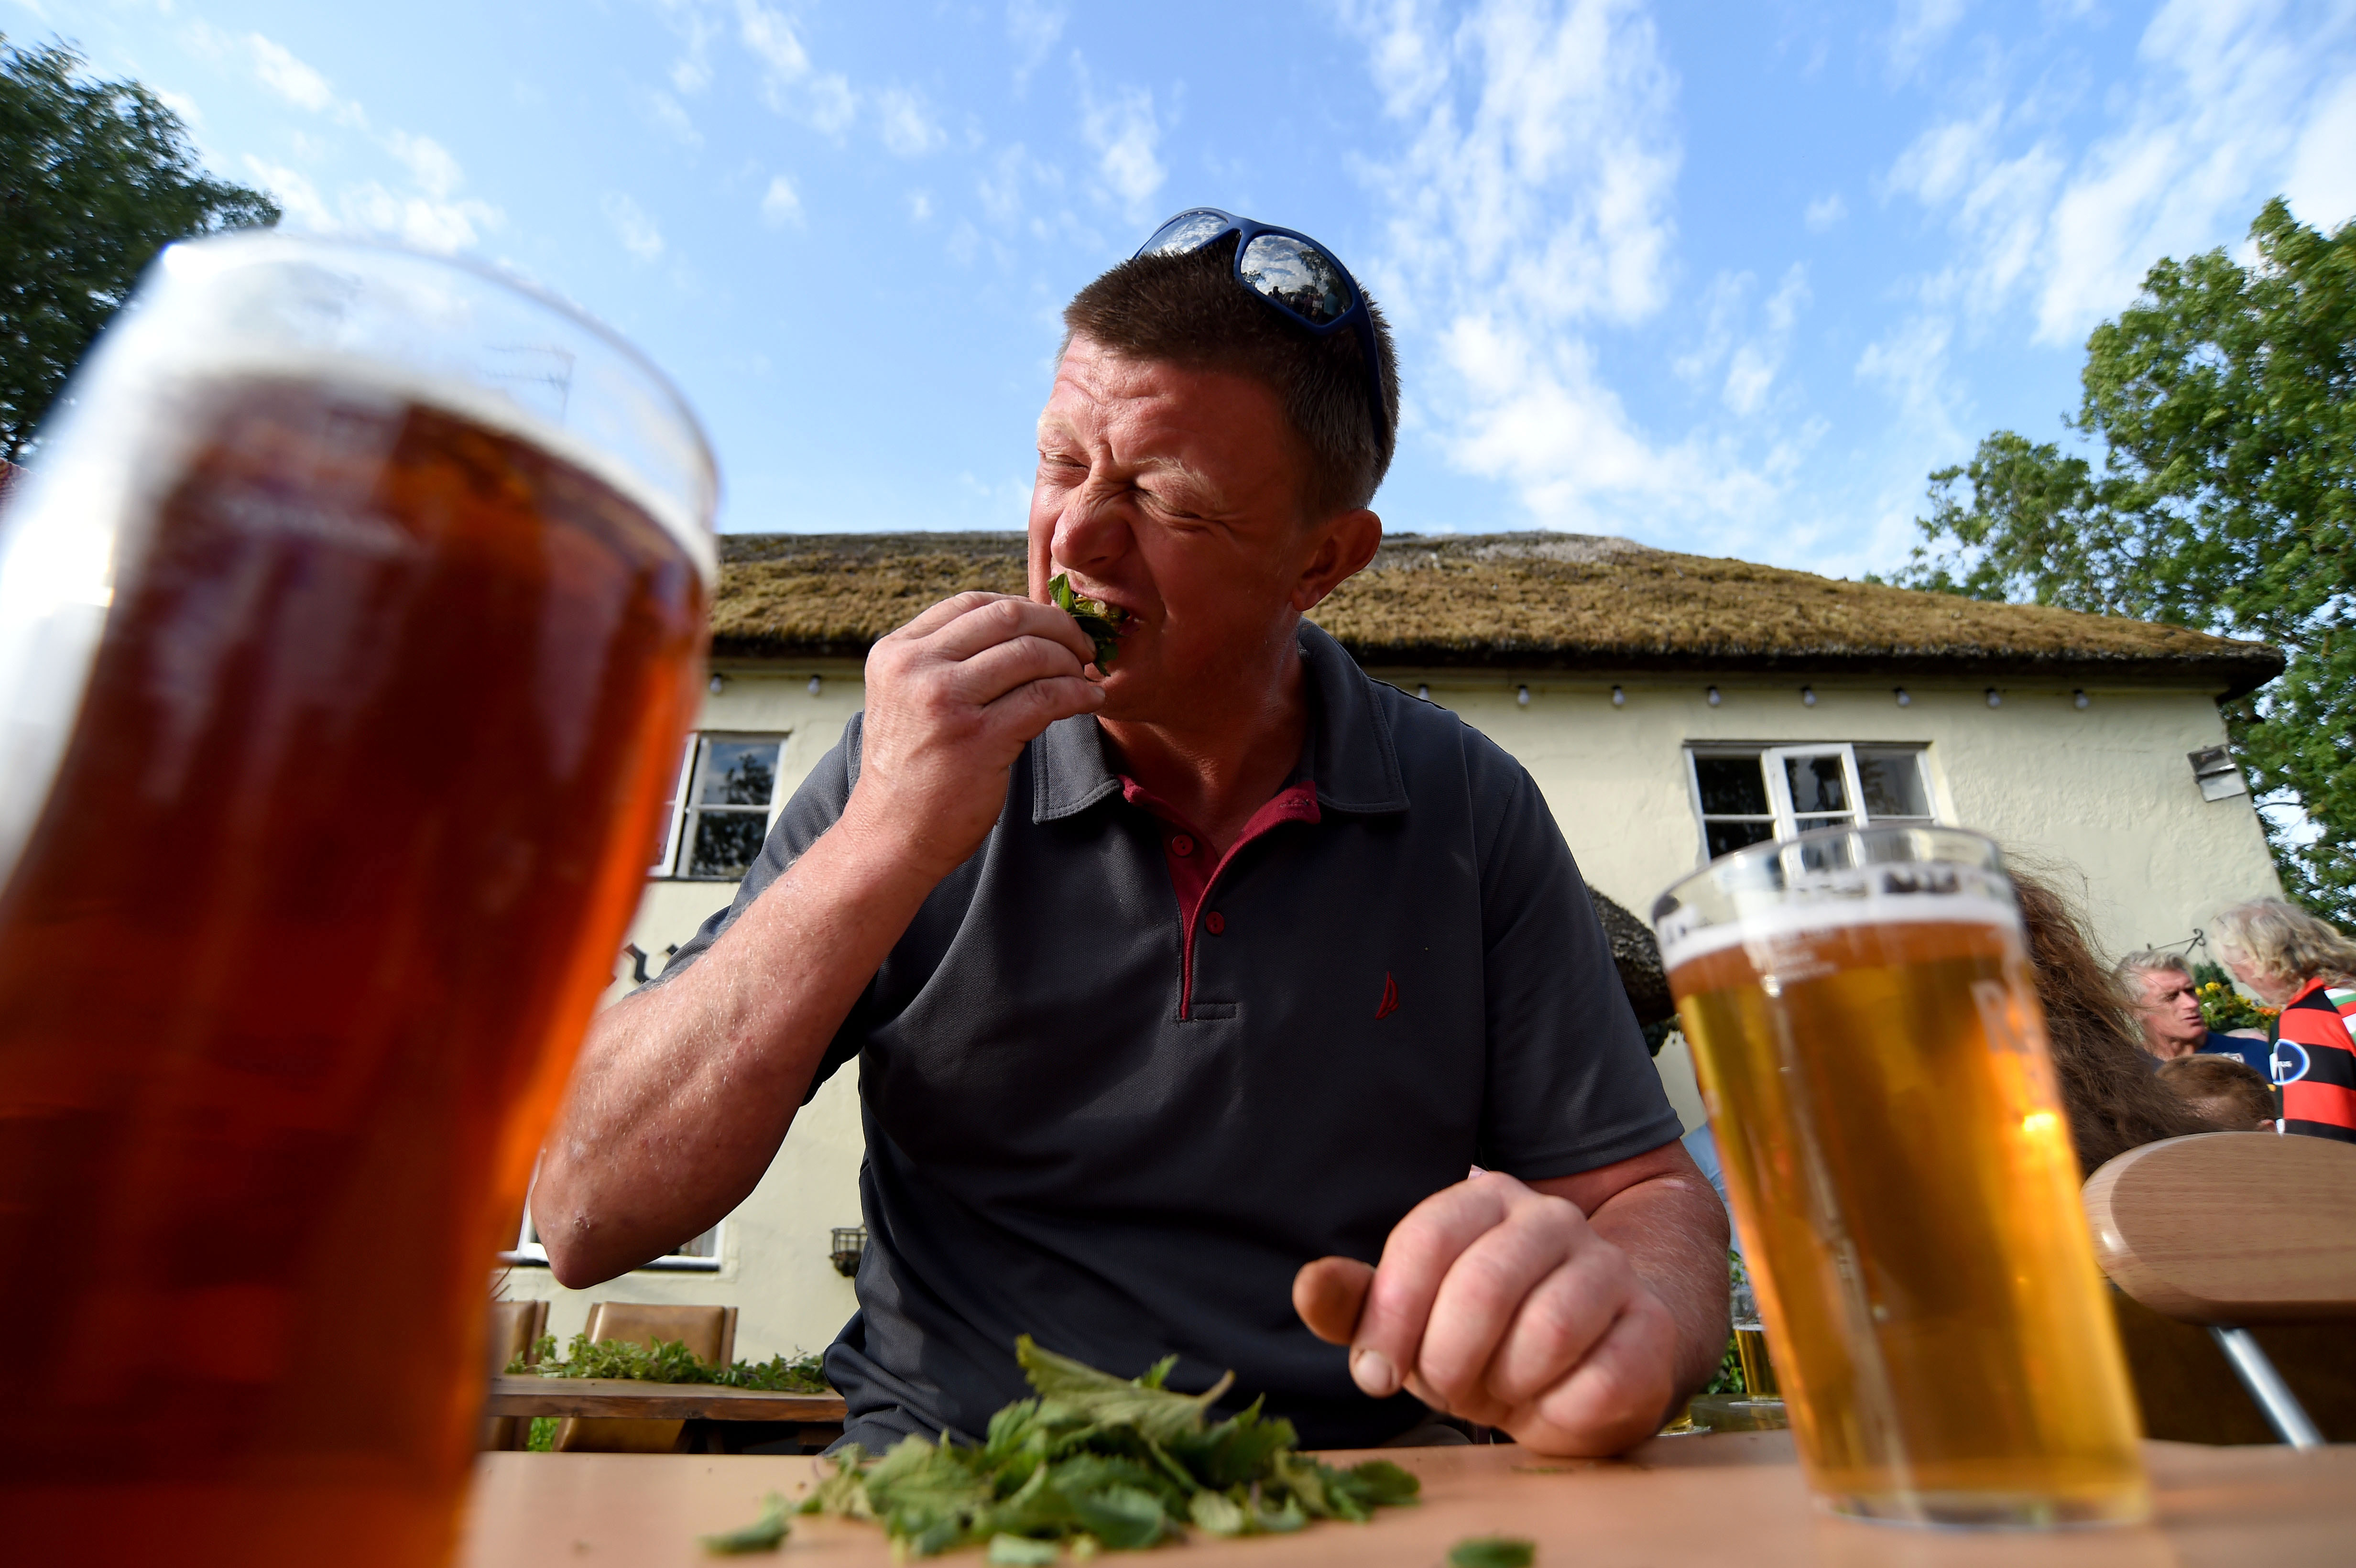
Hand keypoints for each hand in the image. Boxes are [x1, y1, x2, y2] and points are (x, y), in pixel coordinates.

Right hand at [844, 591, 1103, 878]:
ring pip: (1030, 653)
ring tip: (1086, 676)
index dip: (1025, 608)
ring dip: (1071, 660)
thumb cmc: (912, 768)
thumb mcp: (908, 699)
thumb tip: (1024, 630)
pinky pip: (1045, 697)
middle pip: (1006, 617)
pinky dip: (1077, 693)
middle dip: (1057, 625)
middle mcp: (915, 669)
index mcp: (896, 652)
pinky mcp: (978, 739)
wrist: (891, 835)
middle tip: (1083, 646)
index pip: (972, 603)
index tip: (1053, 626)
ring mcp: (945, 702)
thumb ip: (946, 661)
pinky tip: (1090, 700)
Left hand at [1293, 1170, 1681, 1455]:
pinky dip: (1559, 1412)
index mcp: (1484, 1199)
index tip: (1377, 1373)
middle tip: (1445, 1388)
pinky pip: (1600, 1379)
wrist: (1592, 1359)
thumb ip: (1358, 1304)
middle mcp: (1551, 1219)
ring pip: (1547, 1329)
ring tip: (1499, 1391)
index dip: (1392, 1317)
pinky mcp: (1651, 1327)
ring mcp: (1609, 1267)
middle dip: (1448, 1358)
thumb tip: (1307, 1285)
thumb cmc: (1485, 1339)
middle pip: (1483, 1285)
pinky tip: (1549, 1404)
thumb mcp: (1413, 1321)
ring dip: (1508, 1383)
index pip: (1425, 1240)